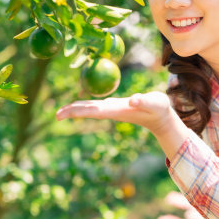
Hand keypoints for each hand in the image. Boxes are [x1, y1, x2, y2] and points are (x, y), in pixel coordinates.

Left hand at [56, 91, 189, 158]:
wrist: (162, 117)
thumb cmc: (159, 109)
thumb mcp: (154, 103)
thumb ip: (144, 101)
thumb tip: (132, 100)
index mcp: (117, 110)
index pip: (93, 111)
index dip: (77, 111)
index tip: (64, 114)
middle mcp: (111, 111)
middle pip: (88, 111)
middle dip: (72, 112)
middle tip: (56, 115)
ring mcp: (112, 109)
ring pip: (91, 109)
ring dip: (76, 109)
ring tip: (62, 111)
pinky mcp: (115, 106)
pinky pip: (96, 106)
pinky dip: (85, 105)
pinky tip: (80, 105)